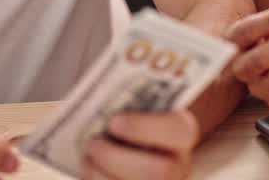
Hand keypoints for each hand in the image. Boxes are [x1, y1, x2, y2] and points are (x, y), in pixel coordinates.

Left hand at [82, 110, 198, 179]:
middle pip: (159, 171)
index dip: (145, 127)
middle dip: (117, 159)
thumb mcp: (132, 108)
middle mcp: (178, 166)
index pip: (178, 130)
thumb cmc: (126, 123)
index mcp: (181, 133)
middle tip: (92, 145)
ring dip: (102, 176)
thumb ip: (125, 103)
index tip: (114, 121)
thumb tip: (99, 97)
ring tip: (86, 160)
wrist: (129, 148)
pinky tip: (89, 173)